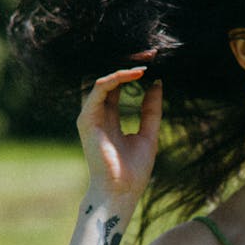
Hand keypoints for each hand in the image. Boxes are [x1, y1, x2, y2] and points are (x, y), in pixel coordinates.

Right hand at [76, 58, 162, 203]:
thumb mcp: (149, 134)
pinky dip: (117, 77)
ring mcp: (90, 115)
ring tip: (146, 60)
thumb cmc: (134, 170)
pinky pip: (100, 89)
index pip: (119, 86)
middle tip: (151, 53)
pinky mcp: (87, 118)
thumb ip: (151, 110)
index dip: (134, 71)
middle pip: (110, 79)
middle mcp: (98, 113)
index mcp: (111, 117)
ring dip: (124, 66)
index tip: (155, 61)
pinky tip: (136, 73)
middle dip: (129, 62)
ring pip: (104, 79)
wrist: (121, 191)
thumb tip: (158, 83)